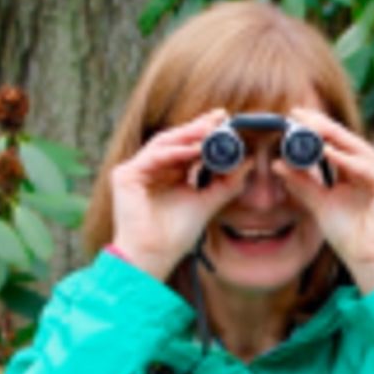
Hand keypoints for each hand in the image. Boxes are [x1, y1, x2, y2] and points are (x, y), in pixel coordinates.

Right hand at [110, 108, 253, 280]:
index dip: (205, 133)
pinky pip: (154, 157)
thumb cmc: (175, 236)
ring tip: (211, 128)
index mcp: (166, 174)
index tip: (226, 122)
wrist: (155, 256)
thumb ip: (227, 183)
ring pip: (164, 144)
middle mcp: (149, 169)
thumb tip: (248, 163)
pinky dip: (176, 152)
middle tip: (220, 116)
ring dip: (189, 135)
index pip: (186, 147)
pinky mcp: (125, 175)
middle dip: (198, 128)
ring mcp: (135, 171)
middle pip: (175, 141)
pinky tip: (195, 148)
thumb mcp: (208, 203)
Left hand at [276, 108, 373, 293]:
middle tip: (297, 113)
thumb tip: (279, 164)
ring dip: (331, 137)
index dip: (317, 130)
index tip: (293, 117)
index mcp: (364, 172)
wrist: (369, 262)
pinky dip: (345, 159)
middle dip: (322, 126)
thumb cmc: (350, 237)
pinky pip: (365, 166)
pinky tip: (326, 150)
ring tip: (306, 126)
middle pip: (348, 142)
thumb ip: (303, 184)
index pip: (339, 145)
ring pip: (356, 149)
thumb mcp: (320, 204)